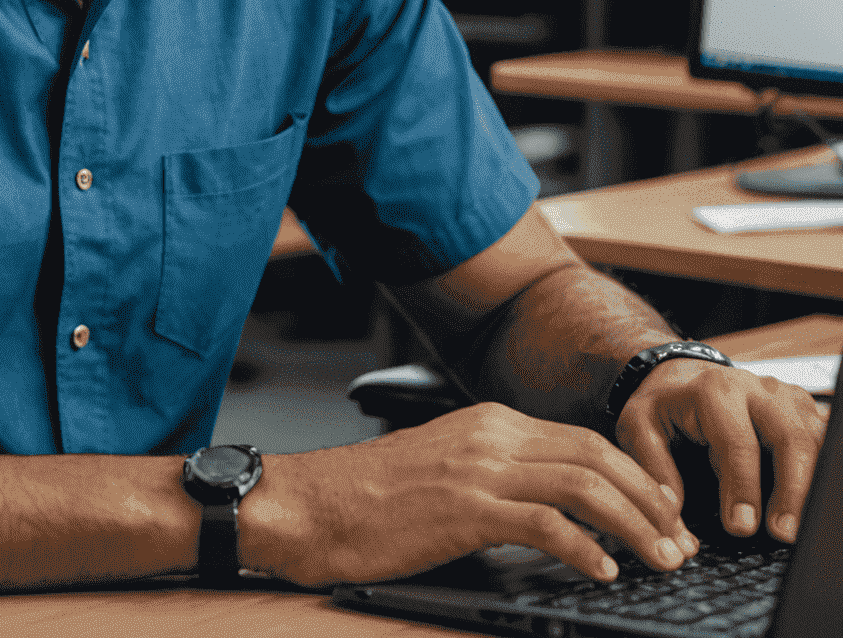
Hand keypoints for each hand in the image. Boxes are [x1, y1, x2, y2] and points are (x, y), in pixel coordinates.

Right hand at [237, 401, 698, 586]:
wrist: (313, 503)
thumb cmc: (372, 497)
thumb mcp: (445, 469)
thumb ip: (498, 475)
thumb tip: (556, 511)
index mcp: (487, 422)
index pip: (583, 440)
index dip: (635, 479)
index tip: (665, 516)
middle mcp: (489, 435)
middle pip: (594, 456)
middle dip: (649, 500)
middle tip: (679, 542)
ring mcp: (477, 468)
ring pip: (582, 484)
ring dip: (634, 525)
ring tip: (660, 560)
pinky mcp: (465, 507)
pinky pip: (544, 523)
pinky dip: (584, 548)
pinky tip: (603, 571)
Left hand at [615, 359, 827, 542]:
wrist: (680, 374)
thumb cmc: (662, 404)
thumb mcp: (639, 425)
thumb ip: (654, 467)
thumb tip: (673, 513)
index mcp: (715, 391)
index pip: (737, 443)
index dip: (742, 488)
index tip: (741, 527)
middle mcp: (757, 389)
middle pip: (790, 438)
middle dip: (792, 490)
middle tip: (783, 533)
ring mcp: (786, 397)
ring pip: (815, 439)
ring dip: (813, 483)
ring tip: (803, 525)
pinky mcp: (804, 409)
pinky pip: (824, 440)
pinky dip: (824, 469)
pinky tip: (817, 499)